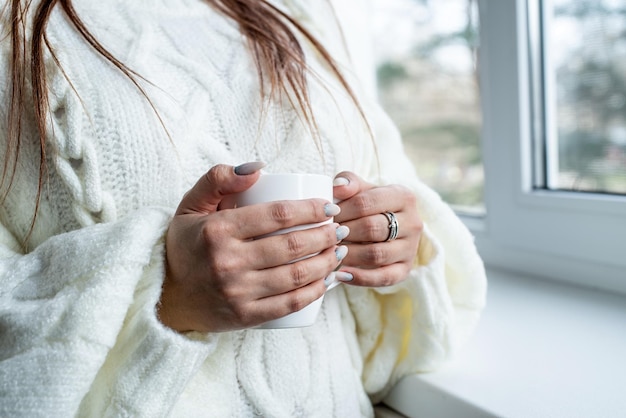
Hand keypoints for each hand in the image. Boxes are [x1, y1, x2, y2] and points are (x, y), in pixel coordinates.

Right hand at [159, 163, 345, 332]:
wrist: (165, 296)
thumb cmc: (185, 244)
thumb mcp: (192, 205)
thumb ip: (219, 179)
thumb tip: (260, 167)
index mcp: (217, 230)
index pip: (277, 215)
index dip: (311, 209)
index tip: (329, 206)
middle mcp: (227, 261)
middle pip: (292, 246)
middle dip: (326, 235)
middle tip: (340, 228)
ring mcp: (237, 292)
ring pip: (296, 275)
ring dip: (327, 262)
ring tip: (340, 250)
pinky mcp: (245, 316)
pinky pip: (290, 304)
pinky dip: (316, 291)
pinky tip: (329, 280)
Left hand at [332, 171, 422, 286]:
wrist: (388, 224)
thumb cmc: (369, 204)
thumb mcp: (361, 189)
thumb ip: (349, 183)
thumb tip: (338, 187)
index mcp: (403, 196)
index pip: (367, 202)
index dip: (342, 210)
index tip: (326, 216)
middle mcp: (413, 222)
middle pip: (372, 229)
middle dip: (344, 233)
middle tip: (323, 236)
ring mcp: (411, 248)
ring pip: (376, 254)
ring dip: (349, 255)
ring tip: (330, 253)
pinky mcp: (405, 269)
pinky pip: (383, 278)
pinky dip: (360, 278)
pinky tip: (340, 275)